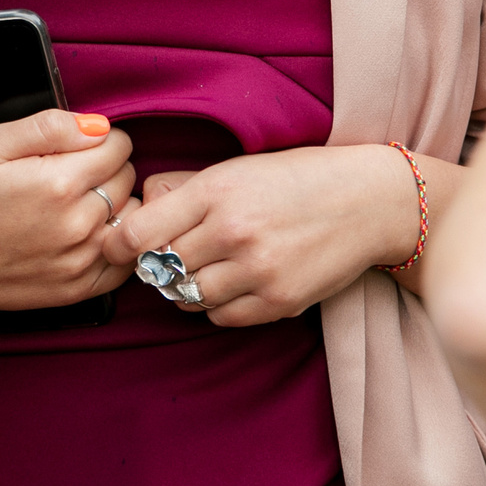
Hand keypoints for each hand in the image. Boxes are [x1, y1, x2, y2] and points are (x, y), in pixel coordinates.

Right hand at [0, 109, 138, 336]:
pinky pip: (123, 261)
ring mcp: (78, 263)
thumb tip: (97, 126)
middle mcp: (75, 226)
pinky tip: (86, 234)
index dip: (99, 138)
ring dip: (113, 205)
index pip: (118, 147)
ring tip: (77, 202)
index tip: (76, 145)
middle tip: (69, 171)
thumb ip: (48, 127)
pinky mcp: (75, 291)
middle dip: (106, 168)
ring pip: (130, 219)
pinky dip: (114, 243)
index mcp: (56, 183)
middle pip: (126, 180)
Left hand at [108, 143, 422, 325]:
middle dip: (154, 264)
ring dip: (183, 287)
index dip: (118, 244)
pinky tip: (230, 283)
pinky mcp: (278, 301)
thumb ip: (185, 189)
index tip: (116, 246)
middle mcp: (232, 232)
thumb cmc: (297, 178)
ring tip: (200, 268)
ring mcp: (257, 271)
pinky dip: (216, 305)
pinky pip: (221, 317)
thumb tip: (139, 209)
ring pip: (187, 297)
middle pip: (160, 268)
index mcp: (216, 190)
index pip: (139, 233)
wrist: (368, 201)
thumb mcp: (237, 168)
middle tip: (165, 255)